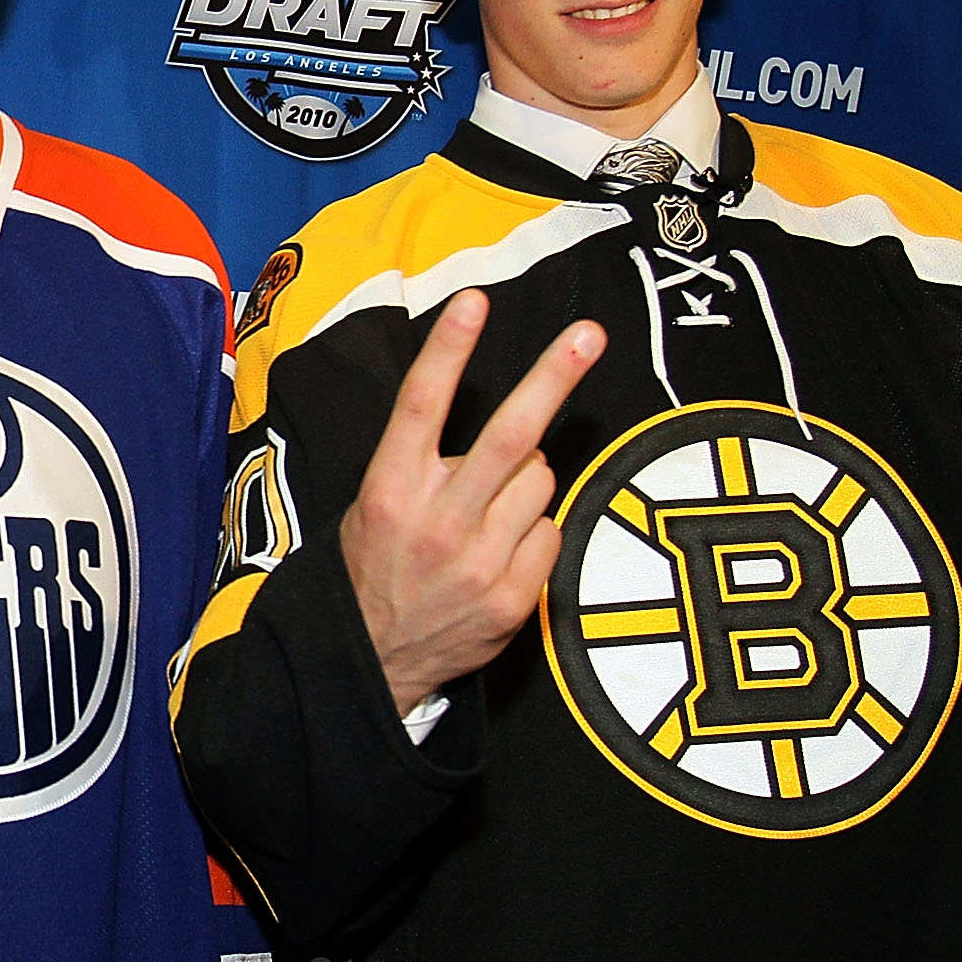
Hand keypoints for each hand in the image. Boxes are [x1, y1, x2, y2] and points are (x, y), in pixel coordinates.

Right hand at [339, 290, 604, 714]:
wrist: (371, 660)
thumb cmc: (377, 566)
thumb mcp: (375, 505)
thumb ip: (430, 464)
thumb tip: (514, 425)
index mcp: (392, 489)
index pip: (422, 406)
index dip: (450, 349)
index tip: (475, 301)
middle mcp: (436, 521)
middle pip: (508, 436)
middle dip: (552, 378)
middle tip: (589, 336)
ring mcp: (478, 561)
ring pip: (539, 481)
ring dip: (528, 480)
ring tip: (491, 508)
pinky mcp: (511, 596)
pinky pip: (550, 532)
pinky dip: (534, 531)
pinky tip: (502, 549)